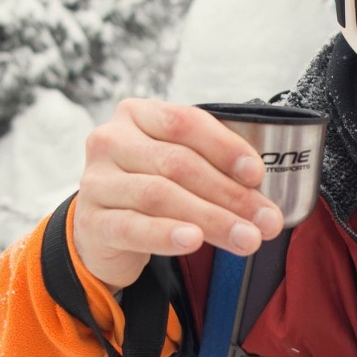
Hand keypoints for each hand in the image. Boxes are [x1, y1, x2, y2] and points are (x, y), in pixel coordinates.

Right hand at [73, 99, 283, 289]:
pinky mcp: (91, 221)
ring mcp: (96, 181)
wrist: (105, 231)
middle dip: (230, 195)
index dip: (225, 147)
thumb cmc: (152, 189)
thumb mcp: (178, 167)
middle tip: (265, 221)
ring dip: (211, 219)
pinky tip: (193, 241)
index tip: (257, 175)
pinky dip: (166, 234)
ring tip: (246, 239)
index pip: (185, 122)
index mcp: (137, 115)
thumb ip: (213, 169)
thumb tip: (262, 199)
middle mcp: (111, 140)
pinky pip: (133, 227)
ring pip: (160, 196)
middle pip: (178, 164)